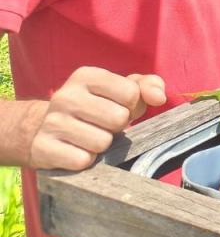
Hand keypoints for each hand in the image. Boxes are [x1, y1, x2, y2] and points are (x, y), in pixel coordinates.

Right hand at [29, 67, 165, 170]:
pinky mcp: (42, 148)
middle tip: (103, 125)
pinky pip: (82, 161)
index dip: (132, 106)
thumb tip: (160, 97)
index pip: (131, 93)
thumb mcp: (121, 89)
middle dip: (117, 127)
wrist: (45, 130)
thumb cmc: (96, 107)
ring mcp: (51, 122)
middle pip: (118, 118)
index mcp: (86, 75)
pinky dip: (85, 160)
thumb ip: (148, 85)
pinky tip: (75, 150)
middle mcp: (65, 95)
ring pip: (102, 142)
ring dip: (102, 146)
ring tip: (89, 137)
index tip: (118, 107)